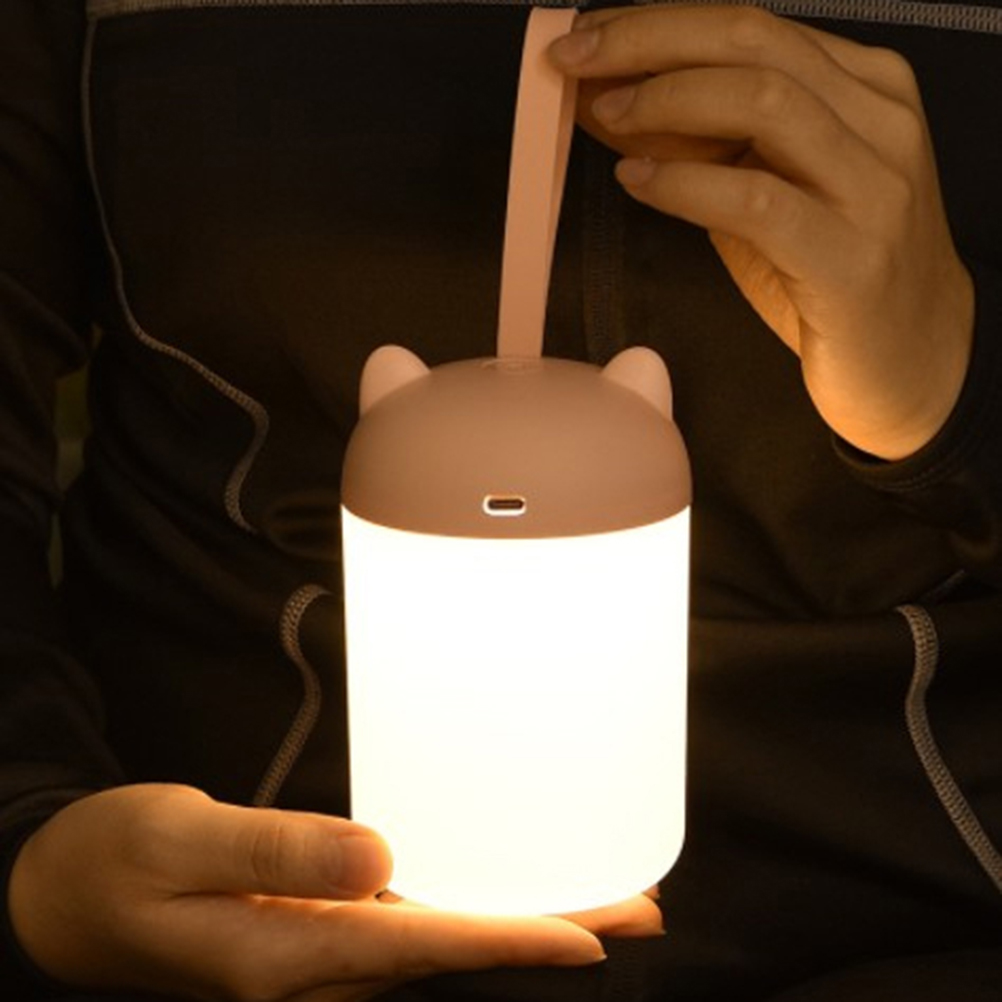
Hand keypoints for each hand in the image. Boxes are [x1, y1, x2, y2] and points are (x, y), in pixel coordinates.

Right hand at [9, 784, 661, 1001]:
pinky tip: (488, 890)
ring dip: (516, 918)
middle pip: (456, 949)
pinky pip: (404, 923)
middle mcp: (319, 962)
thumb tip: (380, 857)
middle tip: (636, 909)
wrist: (64, 897)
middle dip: (548, 931)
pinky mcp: (309, 929)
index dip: (518, 938)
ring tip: (590, 899)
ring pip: (439, 939)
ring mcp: (316, 952)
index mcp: (293, 948)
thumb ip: (281, 848)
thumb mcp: (185, 843)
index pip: (430, 944)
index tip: (597, 935)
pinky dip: (463, 910)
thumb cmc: (115, 863)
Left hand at [550, 5, 973, 459]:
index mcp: (864, 87)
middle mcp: (879, 120)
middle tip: (576, 58)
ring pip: (764, 101)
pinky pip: (757, 200)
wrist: (914, 360)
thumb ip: (703, 139)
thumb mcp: (766, 188)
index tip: (589, 35)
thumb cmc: (832, 271)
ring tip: (605, 117)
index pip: (751, 25)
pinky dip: (685, 183)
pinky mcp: (852, 257)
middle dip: (649, 40)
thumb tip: (611, 99)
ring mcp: (874, 187)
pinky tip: (638, 182)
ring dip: (666, 101)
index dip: (659, 22)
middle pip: (753, 40)